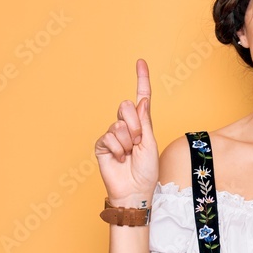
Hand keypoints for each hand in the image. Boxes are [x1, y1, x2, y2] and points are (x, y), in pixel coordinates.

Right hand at [94, 59, 158, 203]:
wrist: (135, 191)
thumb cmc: (146, 171)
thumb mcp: (150, 143)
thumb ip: (145, 121)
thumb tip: (142, 100)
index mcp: (142, 124)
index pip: (141, 98)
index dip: (141, 79)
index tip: (140, 62)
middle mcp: (126, 126)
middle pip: (126, 107)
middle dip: (135, 125)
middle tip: (138, 143)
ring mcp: (113, 135)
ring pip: (118, 124)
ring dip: (128, 141)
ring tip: (130, 154)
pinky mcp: (102, 145)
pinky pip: (109, 137)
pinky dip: (118, 149)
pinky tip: (120, 159)